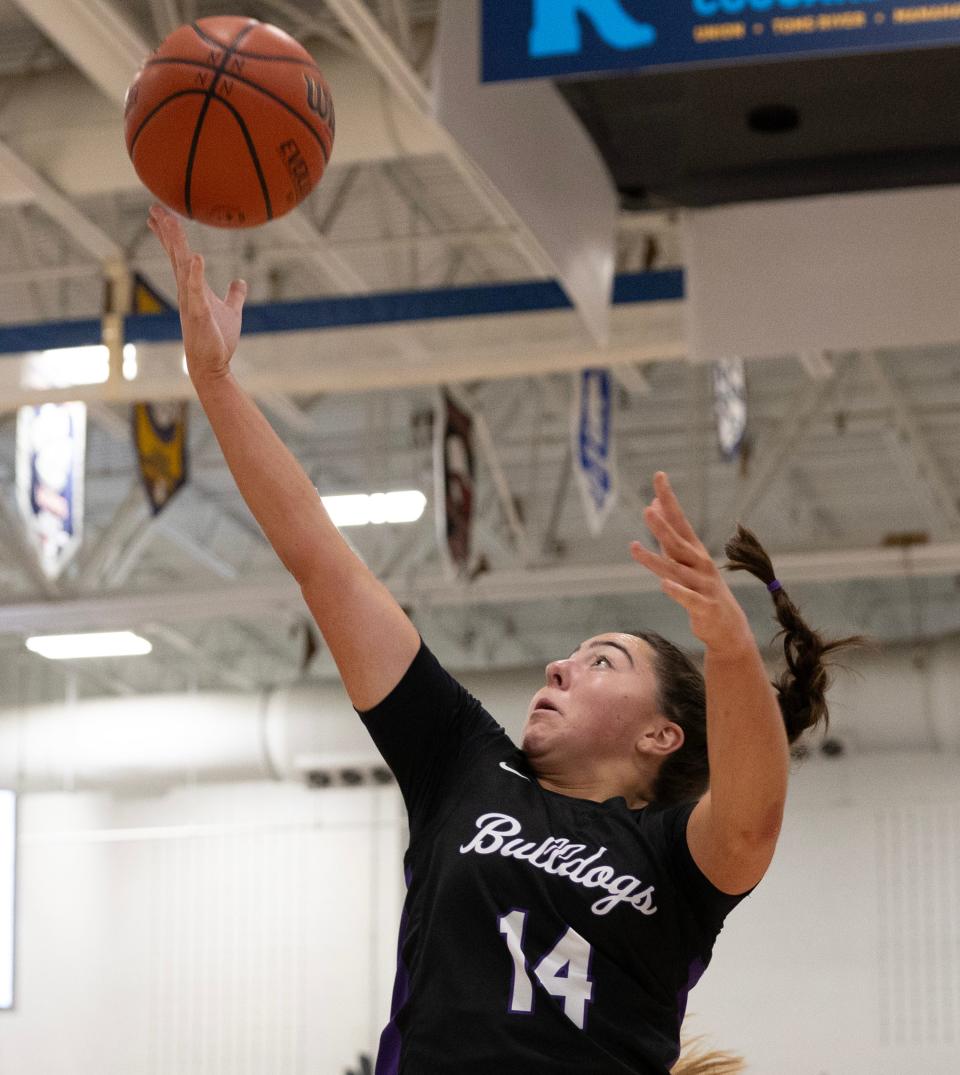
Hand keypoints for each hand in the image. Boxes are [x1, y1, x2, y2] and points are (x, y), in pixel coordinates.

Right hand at [147, 204, 246, 384]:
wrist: (212, 364)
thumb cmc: (218, 339)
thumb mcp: (231, 311)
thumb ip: (234, 295)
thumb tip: (241, 282)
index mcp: (193, 288)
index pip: (179, 256)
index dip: (170, 236)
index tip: (161, 215)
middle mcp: (187, 291)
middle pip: (176, 255)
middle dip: (167, 232)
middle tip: (155, 208)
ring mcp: (190, 301)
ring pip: (182, 267)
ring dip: (177, 245)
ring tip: (171, 222)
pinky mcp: (198, 313)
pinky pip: (196, 291)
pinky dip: (196, 274)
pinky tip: (196, 258)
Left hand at [630, 472, 754, 658]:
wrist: (728, 626)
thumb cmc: (700, 587)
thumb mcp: (684, 559)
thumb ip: (667, 535)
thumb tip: (653, 505)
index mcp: (694, 550)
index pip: (679, 519)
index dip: (669, 498)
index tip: (659, 476)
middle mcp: (699, 564)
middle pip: (677, 542)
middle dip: (662, 526)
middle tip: (647, 509)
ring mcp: (702, 585)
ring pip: (676, 570)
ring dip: (655, 559)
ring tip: (635, 547)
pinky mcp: (703, 607)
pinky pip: (688, 598)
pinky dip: (676, 591)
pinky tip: (664, 583)